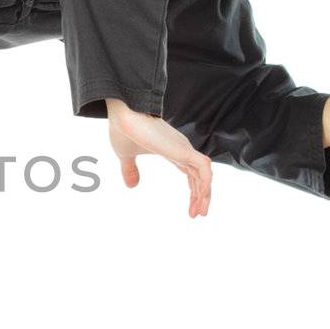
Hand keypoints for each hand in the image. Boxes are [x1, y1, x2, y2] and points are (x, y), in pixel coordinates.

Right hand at [105, 99, 211, 217]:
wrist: (123, 114)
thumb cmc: (124, 129)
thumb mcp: (125, 156)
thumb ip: (130, 170)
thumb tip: (132, 186)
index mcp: (172, 151)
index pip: (190, 174)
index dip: (193, 191)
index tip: (191, 210)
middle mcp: (181, 150)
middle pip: (200, 177)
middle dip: (200, 197)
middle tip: (198, 214)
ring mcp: (184, 149)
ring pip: (205, 174)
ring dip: (205, 194)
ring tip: (200, 212)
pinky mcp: (183, 149)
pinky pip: (204, 168)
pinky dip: (206, 184)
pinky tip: (201, 197)